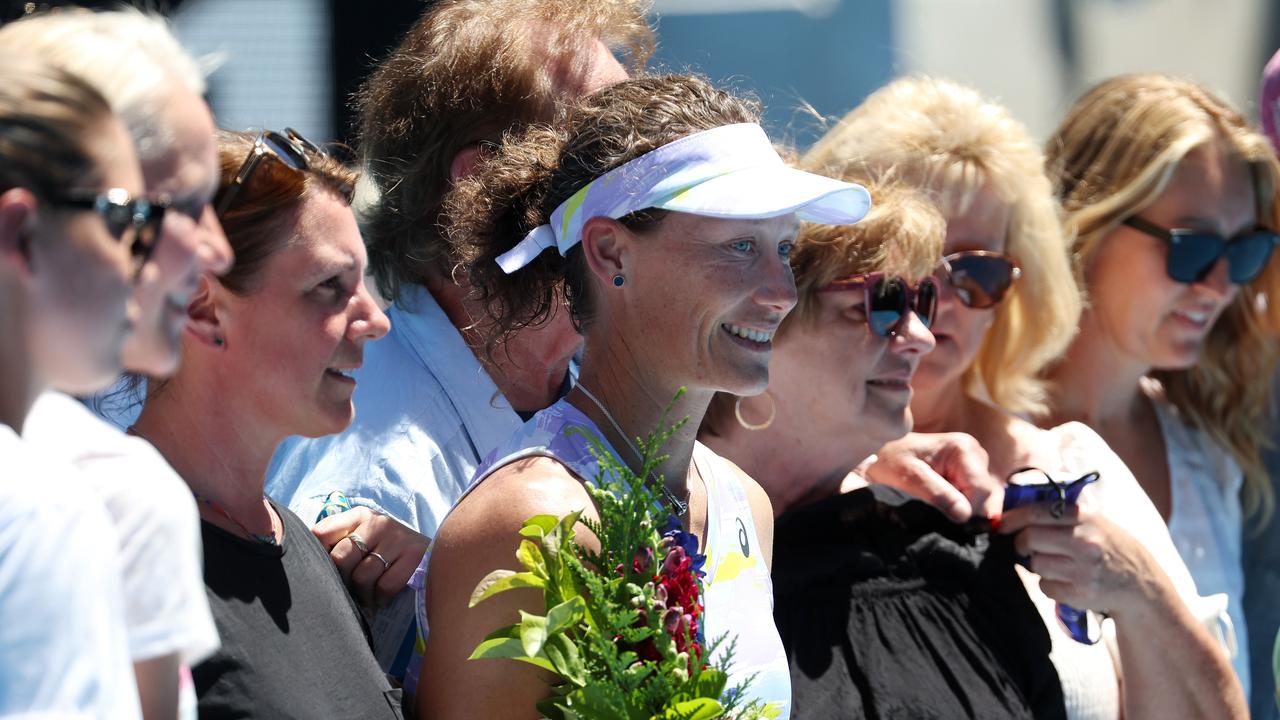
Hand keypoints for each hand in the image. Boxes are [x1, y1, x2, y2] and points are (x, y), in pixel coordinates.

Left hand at [312, 506, 430, 607]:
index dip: (318, 556)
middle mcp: (378, 522)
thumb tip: (305, 558)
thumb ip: (334, 540)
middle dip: (343, 580)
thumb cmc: (386, 548)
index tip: (325, 570)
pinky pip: (385, 586)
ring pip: (363, 576)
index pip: (322, 534)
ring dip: (362, 594)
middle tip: (350, 588)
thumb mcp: (362, 536)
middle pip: (341, 558)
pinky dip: (380, 598)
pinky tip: (381, 598)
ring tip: (367, 596)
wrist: (434, 551)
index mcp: (360, 515)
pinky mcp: (414, 556)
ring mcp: (398, 538)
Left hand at [862, 432, 1001, 521]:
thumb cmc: (890, 462)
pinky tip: (943, 507)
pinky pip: (976, 499)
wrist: (880, 455)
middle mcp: (976, 454)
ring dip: (962, 510)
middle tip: (934, 510)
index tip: (941, 516)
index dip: (966, 510)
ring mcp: (975, 465)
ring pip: (983, 500)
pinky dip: (962, 508)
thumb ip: (937, 494)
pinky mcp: (970, 476)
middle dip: (964, 510)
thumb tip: (964, 515)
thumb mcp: (909, 478)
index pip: (981, 490)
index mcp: (963, 448)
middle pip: (985, 496)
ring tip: (935, 505)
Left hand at [997, 501, 1163, 615]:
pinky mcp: (1081, 593)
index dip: (1013, 518)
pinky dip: (1049, 585)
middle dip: (1021, 543)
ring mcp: (1083, 569)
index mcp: (1086, 517)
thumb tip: (1015, 510)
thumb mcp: (1095, 521)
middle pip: (1030, 539)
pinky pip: (1045, 587)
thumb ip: (1062, 514)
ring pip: (1036, 565)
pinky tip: (1066, 580)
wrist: (1140, 584)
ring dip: (1038, 565)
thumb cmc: (1110, 547)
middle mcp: (1085, 541)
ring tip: (1056, 564)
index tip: (1001, 524)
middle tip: (1025, 546)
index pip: (1036, 512)